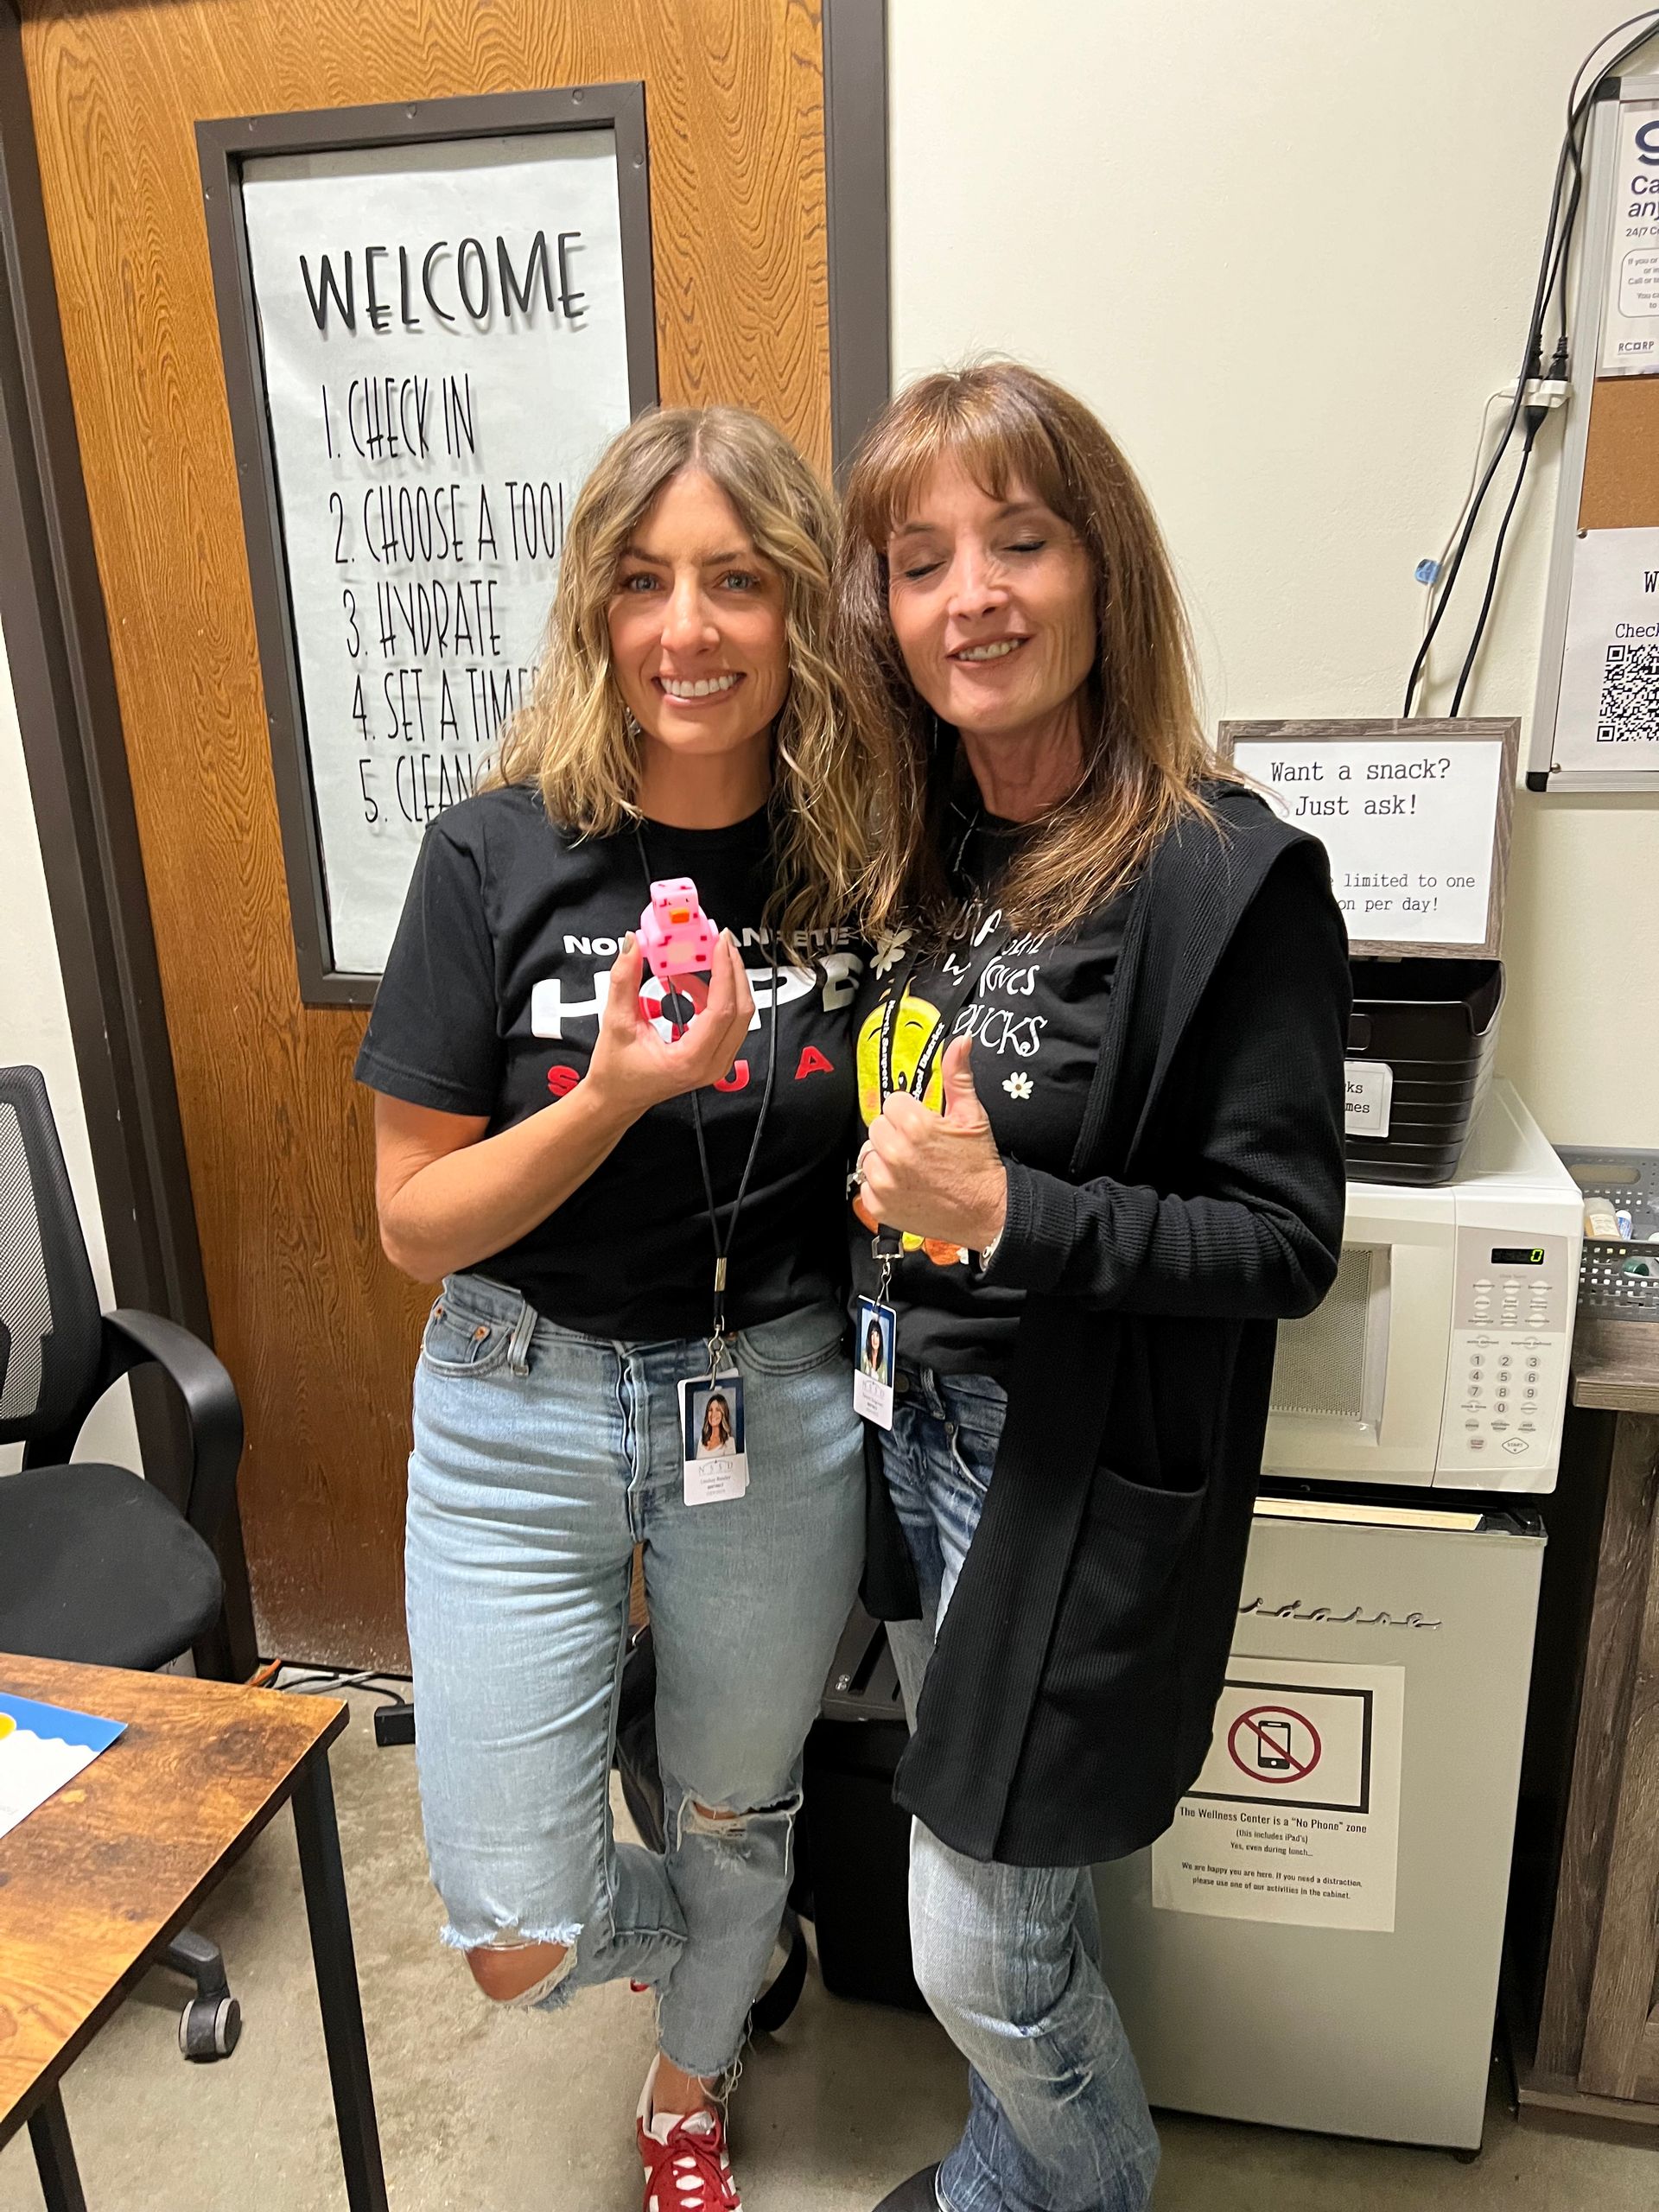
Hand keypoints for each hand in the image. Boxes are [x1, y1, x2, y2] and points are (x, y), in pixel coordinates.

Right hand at [585, 932, 754, 1120]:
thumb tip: (632, 945)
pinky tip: (689, 982)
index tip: (719, 944)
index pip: (722, 1010)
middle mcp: (712, 1065)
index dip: (725, 973)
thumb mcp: (615, 1022)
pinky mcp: (715, 1057)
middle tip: (720, 940)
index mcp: (690, 1060)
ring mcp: (718, 1063)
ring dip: (725, 982)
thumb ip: (623, 981)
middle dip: (733, 971)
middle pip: (742, 1010)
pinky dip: (715, 996)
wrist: (617, 1100)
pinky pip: (727, 1021)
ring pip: (739, 1015)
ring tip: (696, 959)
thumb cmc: (615, 1070)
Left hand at [854, 1035, 1007, 1251]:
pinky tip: (906, 1186)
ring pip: (869, 1154)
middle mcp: (895, 1153)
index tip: (923, 1125)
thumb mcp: (972, 1116)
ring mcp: (885, 1182)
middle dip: (896, 1133)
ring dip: (886, 1158)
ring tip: (913, 1167)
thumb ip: (957, 1077)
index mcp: (915, 1126)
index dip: (909, 1113)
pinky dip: (882, 1186)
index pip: (892, 1103)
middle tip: (920, 1147)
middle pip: (878, 1126)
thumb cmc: (979, 1165)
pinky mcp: (879, 1206)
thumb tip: (959, 1043)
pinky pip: (866, 1184)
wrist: (986, 1212)